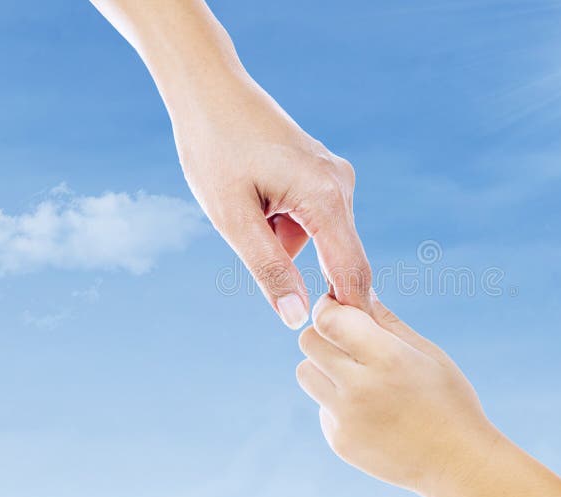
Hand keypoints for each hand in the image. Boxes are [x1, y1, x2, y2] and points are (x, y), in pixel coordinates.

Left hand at [91, 0, 371, 328]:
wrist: (208, 89)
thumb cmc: (214, 147)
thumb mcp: (232, 217)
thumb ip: (269, 269)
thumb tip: (298, 319)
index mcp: (325, 197)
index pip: (352, 271)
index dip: (350, 311)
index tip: (342, 344)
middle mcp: (340, 185)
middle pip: (338, 257)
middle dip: (305, 271)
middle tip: (261, 257)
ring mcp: (334, 176)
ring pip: (320, 237)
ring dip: (286, 242)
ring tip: (246, 211)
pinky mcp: (322, 173)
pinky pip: (312, 217)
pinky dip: (285, 223)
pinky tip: (256, 199)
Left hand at [297, 293, 491, 493]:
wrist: (457, 463)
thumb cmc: (449, 400)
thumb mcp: (427, 353)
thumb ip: (387, 322)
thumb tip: (358, 293)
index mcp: (387, 359)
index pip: (328, 319)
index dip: (328, 307)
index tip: (339, 307)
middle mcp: (359, 388)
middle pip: (309, 341)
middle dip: (324, 333)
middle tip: (348, 339)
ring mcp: (346, 419)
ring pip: (305, 372)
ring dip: (323, 366)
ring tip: (356, 374)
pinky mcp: (339, 442)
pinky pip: (320, 406)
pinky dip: (336, 400)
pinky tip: (368, 409)